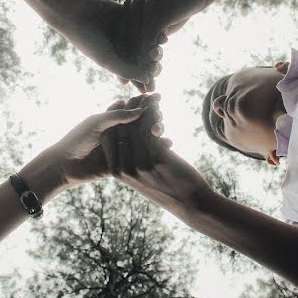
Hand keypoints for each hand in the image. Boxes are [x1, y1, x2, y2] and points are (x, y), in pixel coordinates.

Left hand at [45, 98, 155, 184]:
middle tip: (160, 117)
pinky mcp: (124, 163)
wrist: (65, 165)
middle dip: (152, 119)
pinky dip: (153, 152)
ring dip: (154, 135)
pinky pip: (141, 157)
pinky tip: (164, 148)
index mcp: (112, 118)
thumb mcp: (96, 123)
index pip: (131, 108)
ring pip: (143, 139)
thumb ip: (116, 116)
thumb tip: (139, 110)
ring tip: (162, 132)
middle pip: (140, 123)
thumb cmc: (77, 139)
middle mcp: (119, 132)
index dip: (144, 103)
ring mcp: (122, 147)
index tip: (157, 98)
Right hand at [53, 0, 162, 91]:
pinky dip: (154, 32)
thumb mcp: (106, 58)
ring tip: (162, 53)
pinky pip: (145, 24)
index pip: (133, 73)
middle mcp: (122, 46)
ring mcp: (126, 30)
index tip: (152, 90)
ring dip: (154, 49)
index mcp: (115, 59)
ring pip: (145, 41)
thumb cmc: (86, 39)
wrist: (75, 12)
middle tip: (157, 69)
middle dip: (150, 66)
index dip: (143, 82)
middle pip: (142, 58)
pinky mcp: (129, 15)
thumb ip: (126, 70)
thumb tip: (147, 80)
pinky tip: (163, 37)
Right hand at [101, 97, 211, 217]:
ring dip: (144, 108)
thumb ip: (130, 162)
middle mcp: (125, 169)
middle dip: (130, 108)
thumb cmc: (167, 187)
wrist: (190, 203)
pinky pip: (149, 129)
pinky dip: (154, 115)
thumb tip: (126, 141)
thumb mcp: (141, 177)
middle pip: (120, 129)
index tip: (126, 104)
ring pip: (135, 127)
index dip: (115, 118)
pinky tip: (160, 108)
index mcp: (117, 172)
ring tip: (152, 97)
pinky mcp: (157, 159)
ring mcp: (139, 165)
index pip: (107, 138)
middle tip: (140, 94)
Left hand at [120, 0, 219, 90]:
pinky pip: (149, 41)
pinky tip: (156, 71)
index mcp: (129, 7)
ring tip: (149, 84)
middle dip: (133, 68)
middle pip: (128, 44)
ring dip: (143, 68)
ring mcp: (143, 9)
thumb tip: (149, 50)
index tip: (130, 80)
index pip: (124, 38)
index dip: (126, 60)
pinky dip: (151, 58)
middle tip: (139, 88)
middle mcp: (131, 7)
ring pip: (138, 45)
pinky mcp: (156, 13)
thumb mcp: (164, 15)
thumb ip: (152, 30)